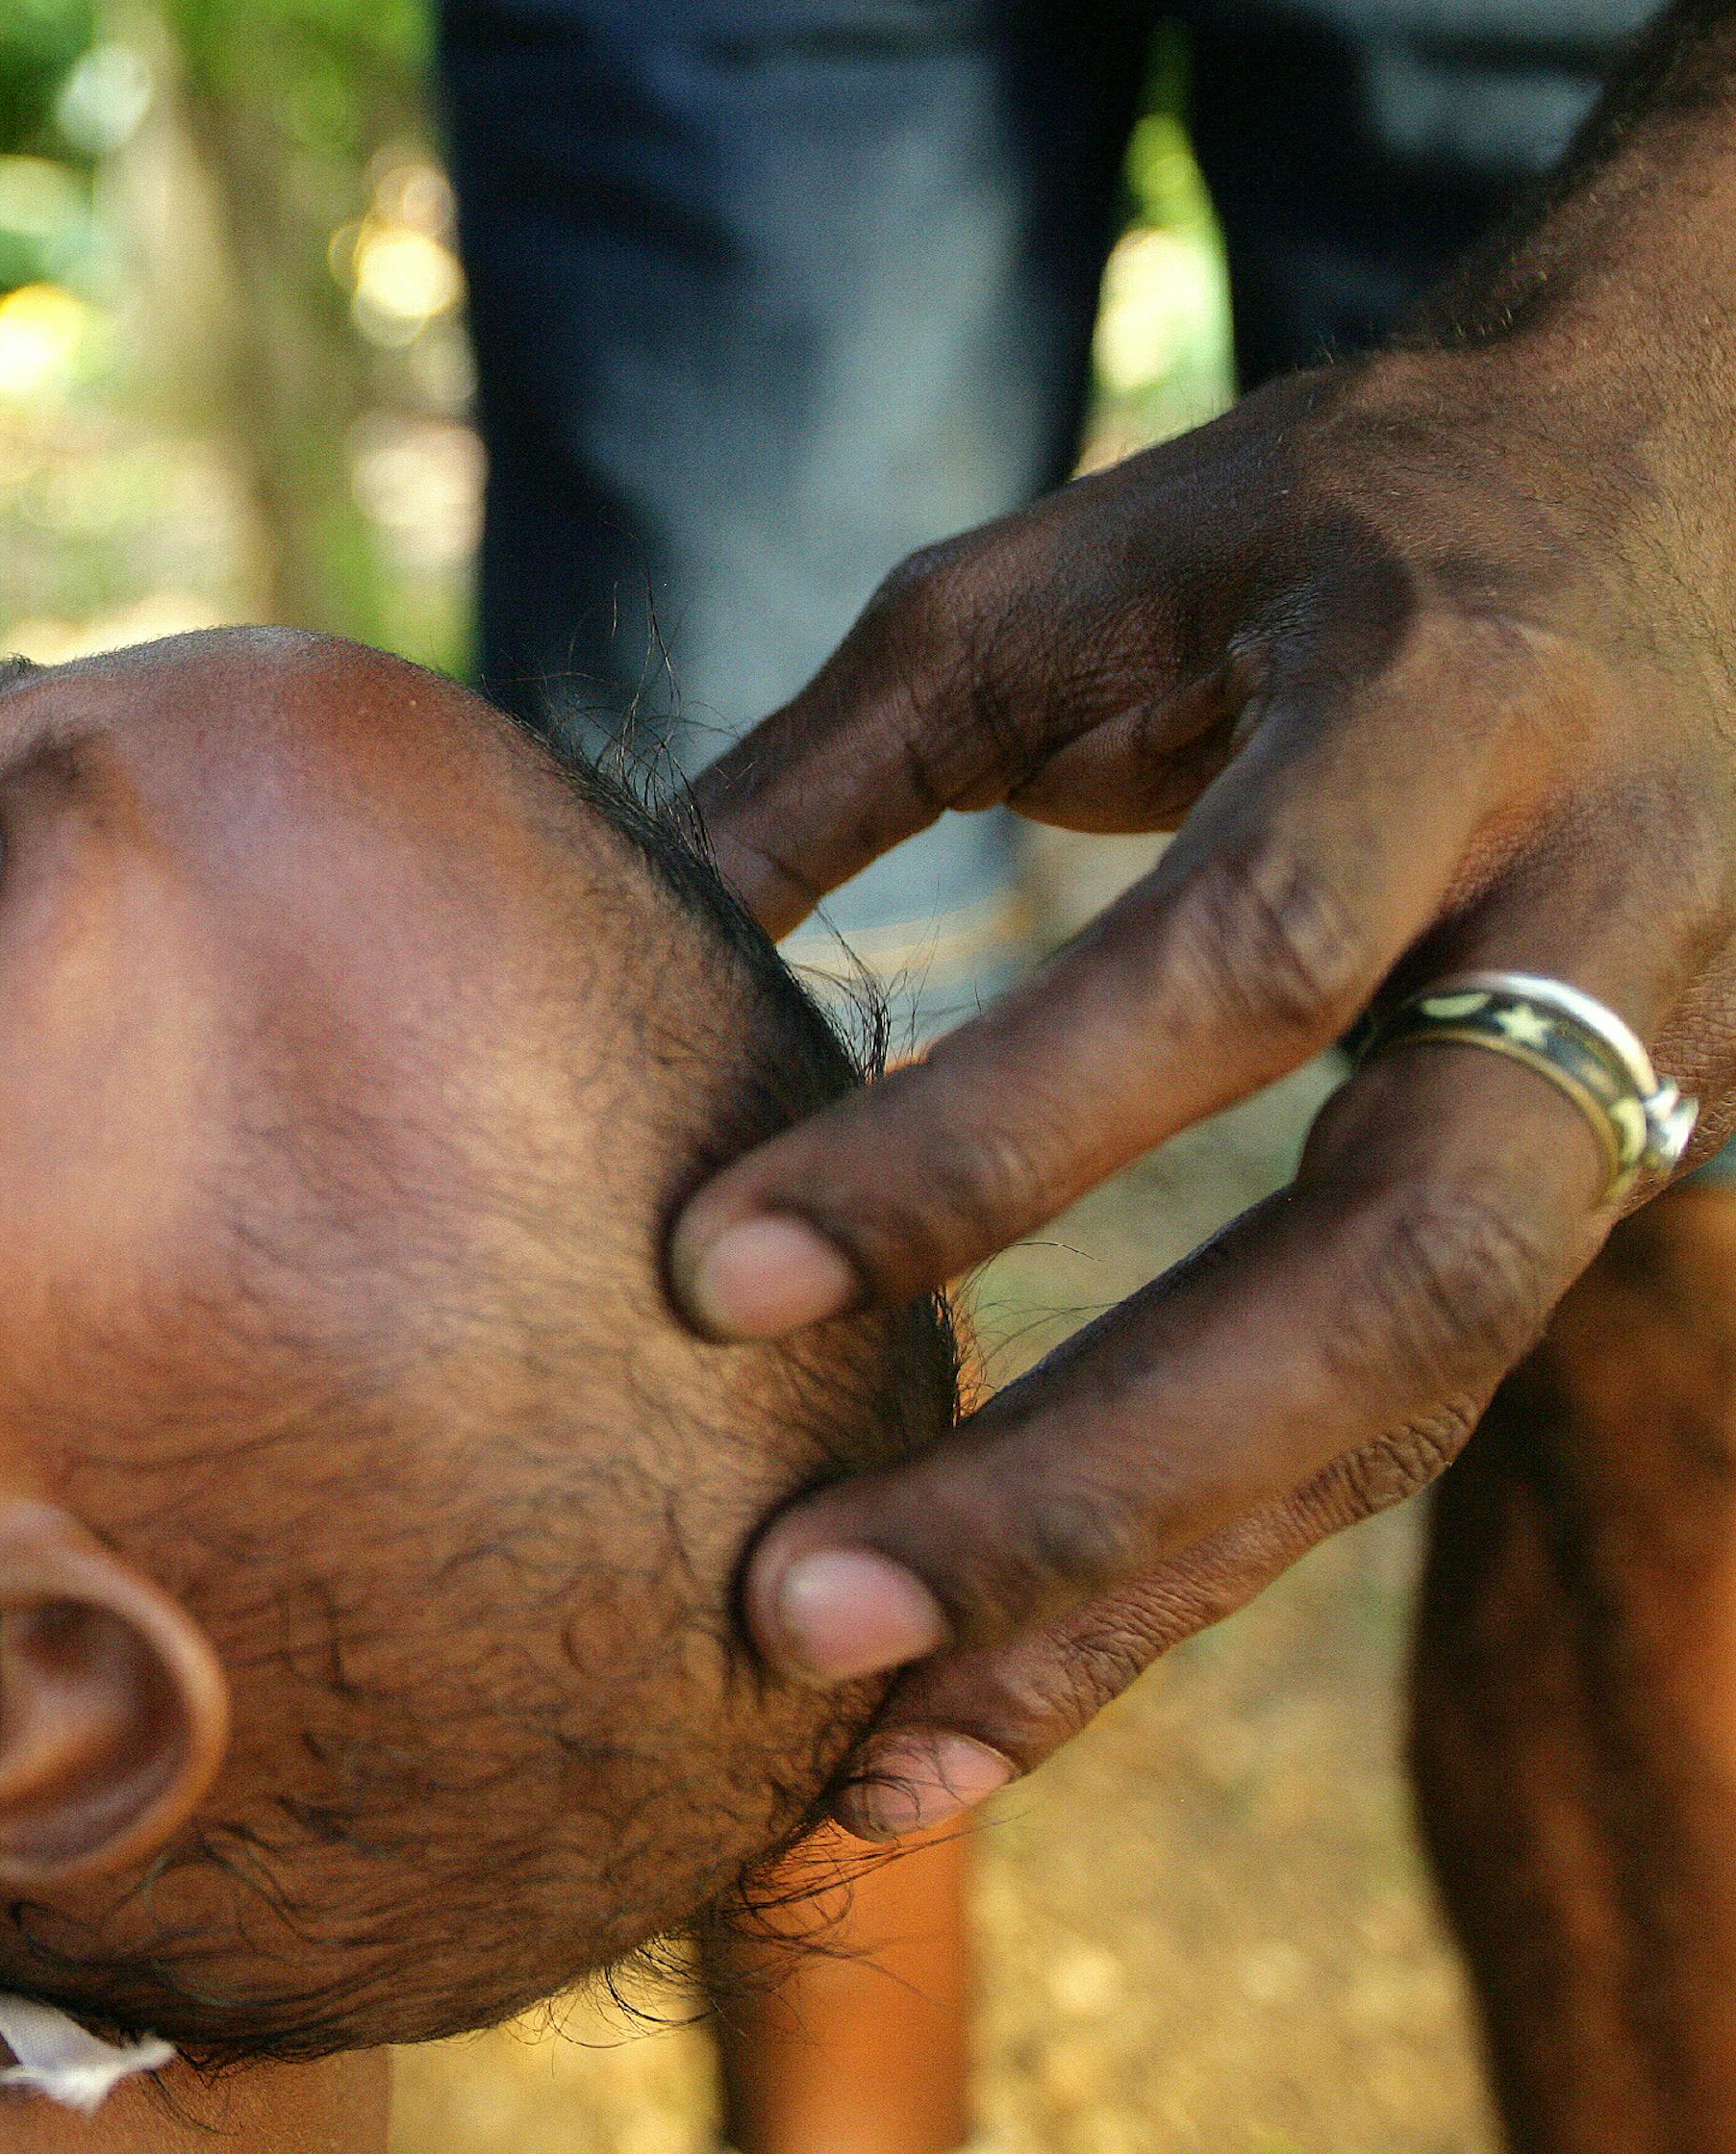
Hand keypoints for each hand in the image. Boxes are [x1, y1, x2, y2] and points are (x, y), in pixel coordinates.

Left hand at [675, 332, 1735, 1835]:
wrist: (1709, 466)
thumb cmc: (1330, 511)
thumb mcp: (1082, 567)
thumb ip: (855, 752)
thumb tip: (616, 925)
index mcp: (1445, 717)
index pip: (1240, 965)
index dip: (994, 1136)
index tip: (716, 1269)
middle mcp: (1588, 922)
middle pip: (1385, 1277)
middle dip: (1088, 1477)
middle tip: (795, 1619)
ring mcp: (1636, 1081)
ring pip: (1408, 1411)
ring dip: (1132, 1607)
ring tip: (872, 1776)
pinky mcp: (1592, 1196)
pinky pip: (1391, 1430)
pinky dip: (1186, 1580)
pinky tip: (994, 1714)